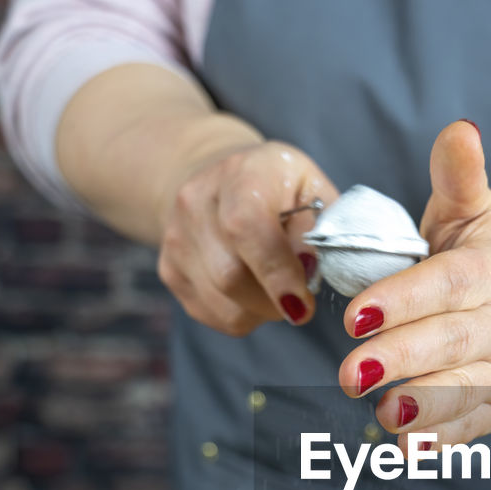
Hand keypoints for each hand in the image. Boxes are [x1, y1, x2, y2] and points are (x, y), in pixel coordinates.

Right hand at [158, 138, 337, 335]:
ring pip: (225, 305)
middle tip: (302, 298)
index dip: (275, 272)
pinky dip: (245, 314)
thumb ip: (321, 226)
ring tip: (277, 286)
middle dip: (276, 300)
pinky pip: (216, 315)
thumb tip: (311, 269)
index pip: (246, 228)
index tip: (301, 303)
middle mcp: (195, 203)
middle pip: (231, 276)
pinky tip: (253, 288)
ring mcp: (176, 240)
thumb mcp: (311, 188)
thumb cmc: (278, 186)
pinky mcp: (170, 272)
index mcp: (239, 174)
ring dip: (263, 310)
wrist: (217, 179)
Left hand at [338, 120, 490, 445]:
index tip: (356, 314)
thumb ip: (458, 174)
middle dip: (400, 360)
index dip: (403, 300)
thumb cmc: (488, 251)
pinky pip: (472, 426)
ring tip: (384, 417)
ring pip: (466, 392)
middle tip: (349, 373)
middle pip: (451, 344)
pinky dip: (443, 440)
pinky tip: (407, 450)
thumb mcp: (474, 207)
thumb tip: (460, 128)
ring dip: (426, 408)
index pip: (446, 286)